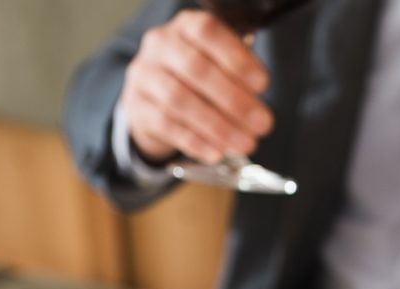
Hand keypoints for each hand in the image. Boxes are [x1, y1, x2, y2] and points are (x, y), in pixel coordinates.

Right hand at [121, 10, 272, 164]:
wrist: (152, 94)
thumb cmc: (196, 75)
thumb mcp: (218, 61)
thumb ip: (238, 72)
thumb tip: (256, 99)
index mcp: (186, 26)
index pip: (209, 32)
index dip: (237, 59)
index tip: (262, 84)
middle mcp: (161, 44)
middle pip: (196, 69)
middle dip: (235, 100)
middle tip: (262, 124)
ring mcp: (144, 74)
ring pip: (180, 100)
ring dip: (218, 126)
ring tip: (245, 143)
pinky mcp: (137, 106)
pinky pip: (167, 125)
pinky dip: (196, 141)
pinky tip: (217, 152)